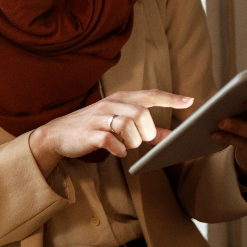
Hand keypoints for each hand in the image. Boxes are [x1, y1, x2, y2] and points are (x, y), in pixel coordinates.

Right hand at [28, 89, 192, 175]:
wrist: (58, 134)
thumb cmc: (93, 127)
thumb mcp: (119, 124)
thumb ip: (145, 130)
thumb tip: (170, 136)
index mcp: (120, 99)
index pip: (149, 95)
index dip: (170, 98)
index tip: (189, 101)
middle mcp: (110, 104)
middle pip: (141, 113)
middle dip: (147, 131)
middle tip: (141, 139)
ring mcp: (99, 118)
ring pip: (128, 125)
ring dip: (132, 141)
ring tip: (126, 145)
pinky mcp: (90, 134)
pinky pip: (111, 141)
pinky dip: (119, 149)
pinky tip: (116, 151)